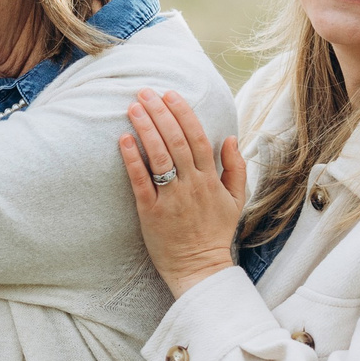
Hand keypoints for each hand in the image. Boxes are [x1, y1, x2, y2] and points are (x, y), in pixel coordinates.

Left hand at [118, 89, 248, 300]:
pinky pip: (141, 181)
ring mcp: (171, 198)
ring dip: (146, 129)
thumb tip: (231, 137)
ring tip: (133, 108)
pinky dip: (132, 159)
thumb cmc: (215, 233)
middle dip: (160, 113)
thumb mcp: (236, 200)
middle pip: (176, 141)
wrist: (200, 269)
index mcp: (211, 179)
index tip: (170, 94)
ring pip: (159, 156)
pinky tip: (123, 139)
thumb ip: (235, 168)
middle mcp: (192, 184)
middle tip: (145, 92)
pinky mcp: (151, 212)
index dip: (183, 113)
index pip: (198, 137)